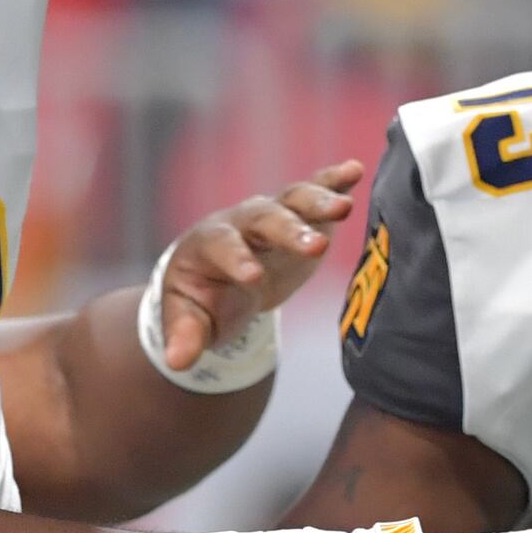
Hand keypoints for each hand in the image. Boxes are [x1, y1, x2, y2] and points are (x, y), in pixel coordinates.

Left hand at [153, 164, 362, 373]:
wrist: (219, 275)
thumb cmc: (202, 298)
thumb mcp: (189, 318)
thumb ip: (185, 336)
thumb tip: (177, 362)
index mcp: (208, 245)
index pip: (222, 247)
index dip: (236, 260)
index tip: (253, 278)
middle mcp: (240, 222)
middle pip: (263, 218)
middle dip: (288, 231)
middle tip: (317, 247)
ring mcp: (271, 214)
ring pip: (293, 200)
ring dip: (318, 201)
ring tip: (344, 207)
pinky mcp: (299, 215)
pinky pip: (315, 190)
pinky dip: (333, 180)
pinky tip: (354, 170)